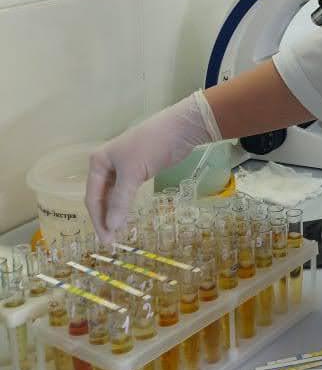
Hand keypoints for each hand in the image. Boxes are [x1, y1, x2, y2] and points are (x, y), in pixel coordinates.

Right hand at [85, 91, 220, 241]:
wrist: (181, 128)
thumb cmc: (152, 146)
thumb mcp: (133, 173)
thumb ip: (121, 200)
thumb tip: (112, 227)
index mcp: (98, 162)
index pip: (92, 197)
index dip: (98, 219)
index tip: (106, 240)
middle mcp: (106, 164)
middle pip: (100, 197)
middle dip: (104, 218)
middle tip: (111, 241)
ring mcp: (122, 167)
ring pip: (113, 195)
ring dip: (114, 213)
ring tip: (118, 233)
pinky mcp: (137, 170)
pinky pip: (125, 192)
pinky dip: (124, 205)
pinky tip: (126, 217)